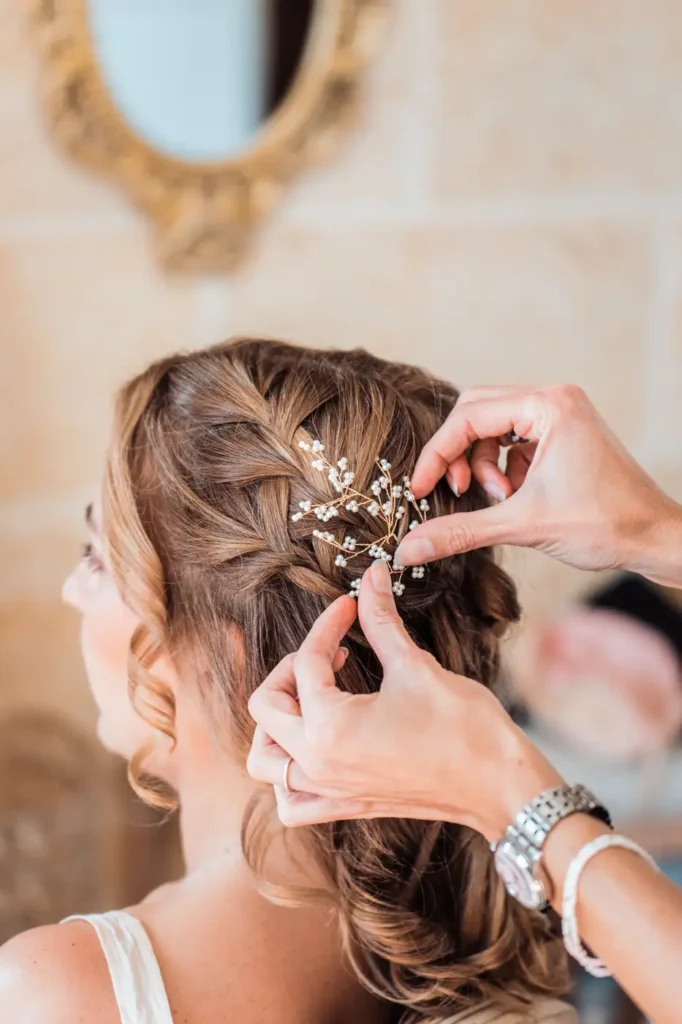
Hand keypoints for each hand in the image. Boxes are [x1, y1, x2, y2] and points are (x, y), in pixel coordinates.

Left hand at [247, 560, 561, 839]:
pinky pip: (292, 801)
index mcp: (330, 727)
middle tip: (330, 653)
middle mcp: (319, 764)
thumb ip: (381, 621)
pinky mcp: (347, 806)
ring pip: (265, 762)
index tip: (351, 607)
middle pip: (266, 709)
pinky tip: (315, 747)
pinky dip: (288, 777)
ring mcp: (330, 791)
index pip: (307, 663)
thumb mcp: (415, 666)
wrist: (500, 785)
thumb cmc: (464, 729)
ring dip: (276, 724)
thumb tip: (371, 577)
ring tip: (314, 698)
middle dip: (291, 670)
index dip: (328, 625)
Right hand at [394, 384, 681, 585]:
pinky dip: (503, 469)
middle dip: (460, 455)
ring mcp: (560, 415)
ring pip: (492, 428)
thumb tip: (408, 548)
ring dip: (483, 465)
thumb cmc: (605, 525)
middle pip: (476, 412)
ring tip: (500, 499)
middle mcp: (554, 400)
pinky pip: (512, 441)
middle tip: (458, 492)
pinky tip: (516, 497)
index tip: (419, 489)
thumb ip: (459, 532)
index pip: (468, 416)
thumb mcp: (522, 525)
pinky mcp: (562, 434)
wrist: (653, 539)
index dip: (438, 454)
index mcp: (549, 406)